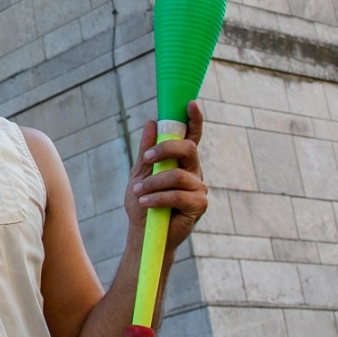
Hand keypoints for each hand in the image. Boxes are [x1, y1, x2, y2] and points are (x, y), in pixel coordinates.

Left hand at [124, 100, 207, 246]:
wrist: (144, 233)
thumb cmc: (142, 203)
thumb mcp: (139, 174)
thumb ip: (146, 151)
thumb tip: (151, 123)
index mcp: (181, 160)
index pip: (191, 136)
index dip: (194, 119)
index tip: (189, 103)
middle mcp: (193, 171)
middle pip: (188, 149)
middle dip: (166, 149)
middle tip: (146, 158)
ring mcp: (198, 188)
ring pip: (178, 175)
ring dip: (154, 183)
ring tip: (138, 192)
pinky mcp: (199, 206)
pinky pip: (179, 196)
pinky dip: (158, 198)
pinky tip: (146, 202)